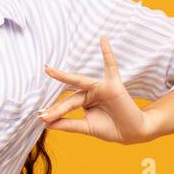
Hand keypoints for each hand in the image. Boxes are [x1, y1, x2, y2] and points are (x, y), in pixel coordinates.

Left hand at [39, 35, 157, 143]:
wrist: (132, 133)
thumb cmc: (111, 128)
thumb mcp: (86, 127)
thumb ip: (67, 124)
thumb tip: (47, 123)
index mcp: (84, 101)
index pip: (66, 104)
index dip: (55, 112)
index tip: (41, 118)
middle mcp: (91, 92)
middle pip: (71, 98)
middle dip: (58, 108)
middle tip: (43, 115)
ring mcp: (102, 87)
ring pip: (79, 84)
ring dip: (63, 77)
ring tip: (48, 70)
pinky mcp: (114, 84)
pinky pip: (111, 66)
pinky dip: (107, 52)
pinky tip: (103, 39)